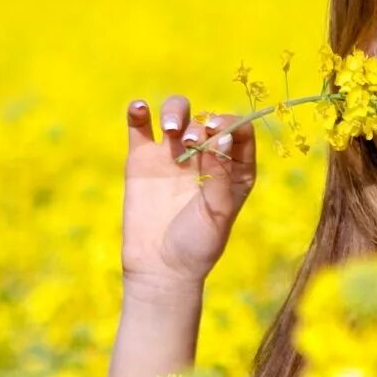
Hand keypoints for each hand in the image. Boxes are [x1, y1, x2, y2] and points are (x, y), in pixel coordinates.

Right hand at [120, 94, 258, 290]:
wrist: (160, 268)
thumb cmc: (198, 246)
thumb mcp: (218, 213)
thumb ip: (220, 175)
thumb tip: (220, 136)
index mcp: (234, 168)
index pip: (238, 131)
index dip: (230, 122)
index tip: (217, 130)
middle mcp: (205, 156)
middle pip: (206, 118)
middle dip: (201, 121)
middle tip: (191, 140)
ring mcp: (172, 154)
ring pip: (176, 113)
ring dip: (175, 111)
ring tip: (170, 129)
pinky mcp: (142, 159)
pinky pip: (139, 127)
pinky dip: (137, 112)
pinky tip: (138, 108)